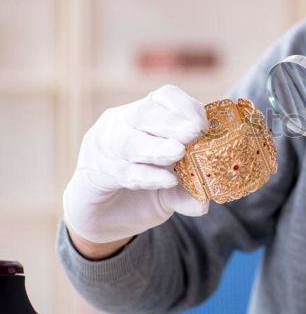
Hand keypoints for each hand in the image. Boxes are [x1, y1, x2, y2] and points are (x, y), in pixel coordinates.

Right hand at [63, 85, 209, 243]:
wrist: (104, 216)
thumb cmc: (143, 191)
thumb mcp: (172, 190)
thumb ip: (188, 192)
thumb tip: (205, 202)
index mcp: (145, 115)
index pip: (165, 97)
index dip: (186, 108)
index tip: (204, 126)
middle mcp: (121, 124)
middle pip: (145, 114)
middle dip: (171, 123)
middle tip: (194, 132)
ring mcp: (104, 148)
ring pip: (129, 142)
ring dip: (156, 148)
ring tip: (178, 153)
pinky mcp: (93, 174)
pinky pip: (120, 171)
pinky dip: (146, 176)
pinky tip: (167, 180)